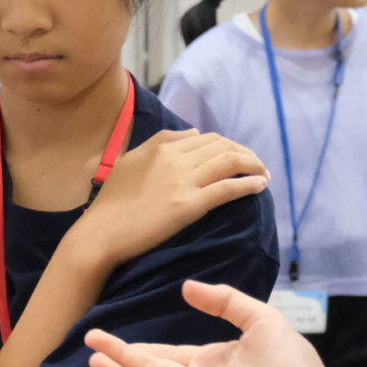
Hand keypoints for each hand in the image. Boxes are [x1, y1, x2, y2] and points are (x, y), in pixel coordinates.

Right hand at [72, 129, 269, 269]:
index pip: (206, 138)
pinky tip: (260, 186)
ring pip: (230, 162)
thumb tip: (193, 133)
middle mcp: (175, 159)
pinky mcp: (189, 205)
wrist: (101, 234)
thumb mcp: (131, 161)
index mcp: (162, 148)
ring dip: (253, 166)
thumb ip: (161, 142)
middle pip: (222, 147)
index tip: (238, 157)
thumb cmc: (112, 203)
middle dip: (245, 153)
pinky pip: (227, 188)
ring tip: (264, 174)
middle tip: (257, 166)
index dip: (227, 145)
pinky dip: (248, 184)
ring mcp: (183, 181)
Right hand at [84, 280, 348, 366]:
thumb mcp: (258, 318)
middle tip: (90, 343)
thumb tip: (185, 287)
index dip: (136, 348)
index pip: (163, 357)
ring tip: (95, 362)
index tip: (108, 337)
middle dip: (119, 358)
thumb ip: (224, 301)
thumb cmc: (290, 361)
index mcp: (207, 363)